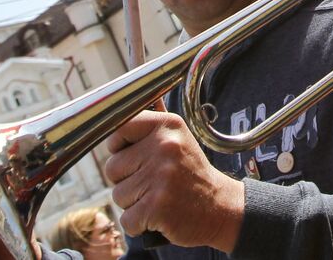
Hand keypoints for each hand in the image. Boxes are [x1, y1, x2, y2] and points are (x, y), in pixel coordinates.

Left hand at [104, 110, 244, 251]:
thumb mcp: (178, 140)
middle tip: (153, 183)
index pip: (120, 127)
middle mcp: (164, 146)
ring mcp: (161, 177)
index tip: (132, 157)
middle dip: (126, 180)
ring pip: (117, 194)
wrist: (221, 208)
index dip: (118, 146)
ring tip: (158, 198)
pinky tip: (158, 217)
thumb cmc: (191, 174)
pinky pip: (126, 219)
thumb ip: (150, 126)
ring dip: (133, 203)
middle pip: (112, 167)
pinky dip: (138, 224)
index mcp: (168, 126)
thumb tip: (120, 107)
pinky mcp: (157, 206)